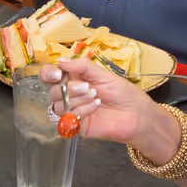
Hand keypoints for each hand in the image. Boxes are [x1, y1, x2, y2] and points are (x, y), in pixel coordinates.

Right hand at [41, 58, 159, 145]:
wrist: (137, 115)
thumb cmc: (123, 93)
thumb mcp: (103, 74)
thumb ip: (82, 66)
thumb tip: (60, 60)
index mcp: (74, 79)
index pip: (50, 76)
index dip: (48, 73)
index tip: (57, 73)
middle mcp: (70, 95)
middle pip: (52, 91)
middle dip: (69, 88)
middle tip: (88, 88)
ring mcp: (73, 111)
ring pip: (58, 105)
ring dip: (76, 99)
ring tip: (95, 97)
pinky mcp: (77, 125)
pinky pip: (68, 118)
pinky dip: (81, 110)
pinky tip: (96, 107)